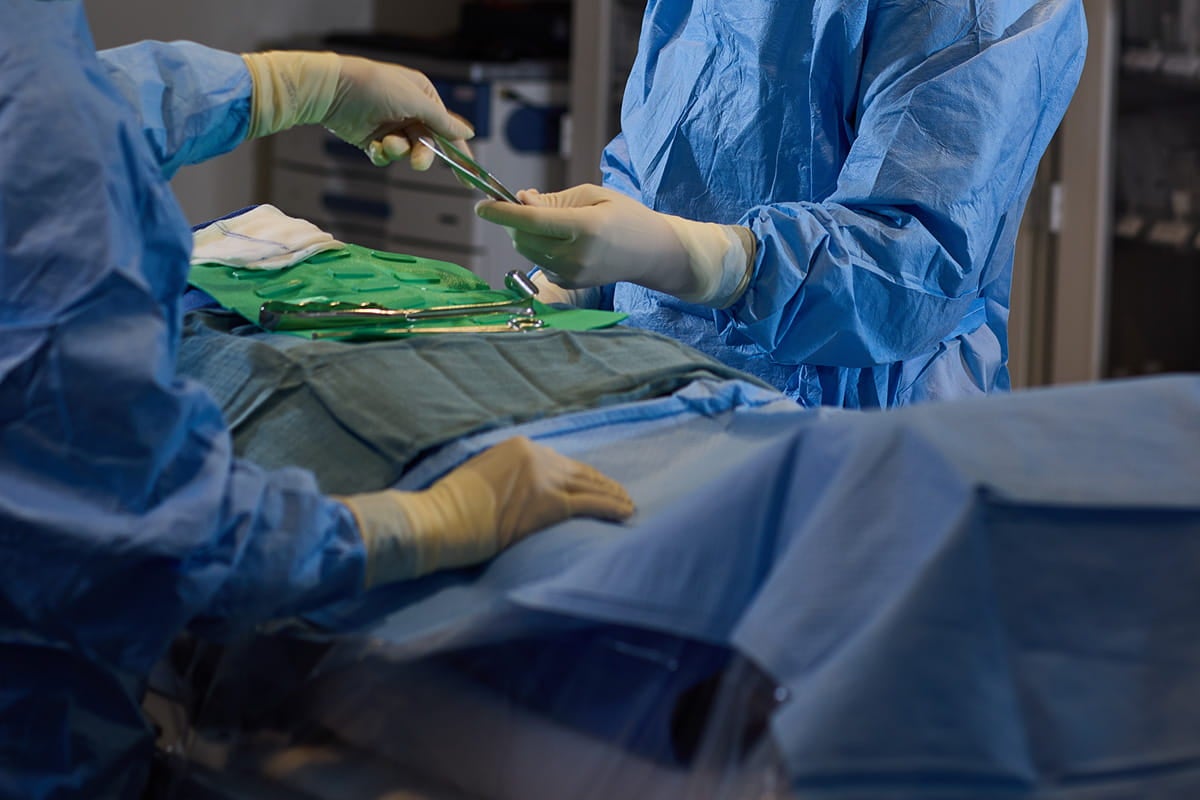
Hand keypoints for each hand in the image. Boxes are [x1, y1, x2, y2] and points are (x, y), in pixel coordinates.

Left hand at [241, 51, 473, 168]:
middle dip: (423, 154)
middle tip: (418, 163)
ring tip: (386, 144)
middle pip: (428, 144)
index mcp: (424, 96)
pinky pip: (386, 156)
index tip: (470, 178)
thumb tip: (469, 133)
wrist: (332, 91)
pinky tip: (373, 146)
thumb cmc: (375, 87)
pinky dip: (381, 154)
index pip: (448, 128)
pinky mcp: (373, 139)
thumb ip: (442, 121)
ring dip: (398, 151)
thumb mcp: (415, 101)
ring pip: (406, 152)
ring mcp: (391, 126)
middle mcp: (410, 111)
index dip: (461, 154)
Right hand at [339, 437, 634, 586]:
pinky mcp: (550, 503)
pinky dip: (611, 508)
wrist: (441, 519)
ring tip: (628, 506)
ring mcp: (545, 478)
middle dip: (602, 484)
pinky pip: (591, 504)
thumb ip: (507, 476)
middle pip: (579, 471)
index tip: (592, 483)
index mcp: (519, 446)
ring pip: (590, 486)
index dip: (579, 475)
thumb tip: (523, 492)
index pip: (560, 462)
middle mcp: (536, 456)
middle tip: (620, 494)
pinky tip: (625, 513)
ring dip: (613, 496)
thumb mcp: (480, 475)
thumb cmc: (450, 506)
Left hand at [476, 184, 755, 306]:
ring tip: (548, 219)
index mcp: (586, 228)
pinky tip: (560, 240)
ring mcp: (573, 275)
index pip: (532, 220)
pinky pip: (539, 262)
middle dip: (513, 220)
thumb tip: (519, 201)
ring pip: (527, 252)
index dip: (502, 213)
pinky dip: (538, 247)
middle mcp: (577, 256)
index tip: (481, 206)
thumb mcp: (591, 195)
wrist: (652, 253)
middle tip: (524, 201)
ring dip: (524, 233)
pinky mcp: (570, 284)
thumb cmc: (624, 216)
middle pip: (523, 238)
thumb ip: (552, 200)